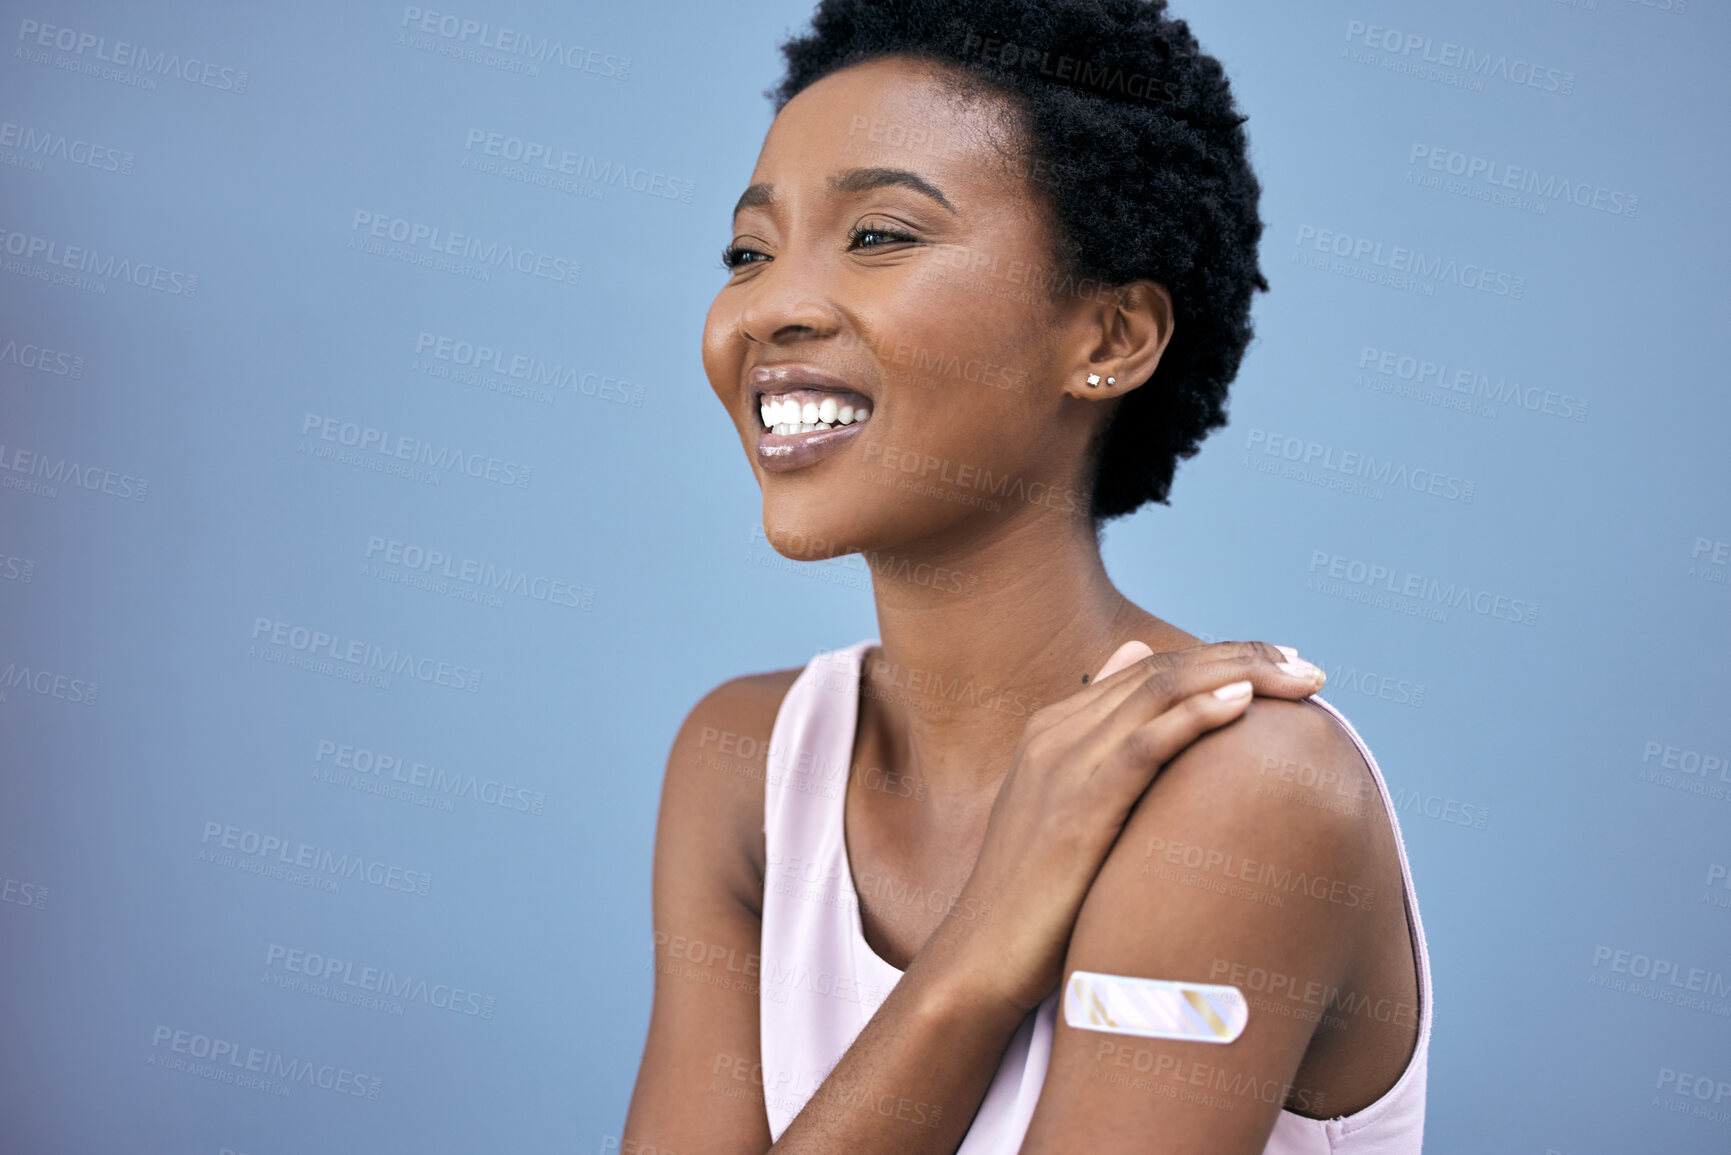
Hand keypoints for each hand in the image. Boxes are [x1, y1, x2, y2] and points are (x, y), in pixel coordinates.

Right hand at [926, 639, 1325, 1014]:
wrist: (981, 958)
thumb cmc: (1037, 899)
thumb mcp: (1071, 815)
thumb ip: (1106, 761)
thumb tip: (1139, 688)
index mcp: (1055, 730)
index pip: (1151, 669)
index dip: (1223, 658)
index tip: (1285, 664)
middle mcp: (1057, 734)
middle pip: (1161, 670)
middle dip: (1243, 658)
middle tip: (1309, 666)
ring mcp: (1063, 766)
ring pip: (1158, 693)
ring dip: (1238, 676)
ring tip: (1299, 677)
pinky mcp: (1076, 808)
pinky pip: (1142, 746)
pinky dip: (1195, 718)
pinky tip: (1243, 705)